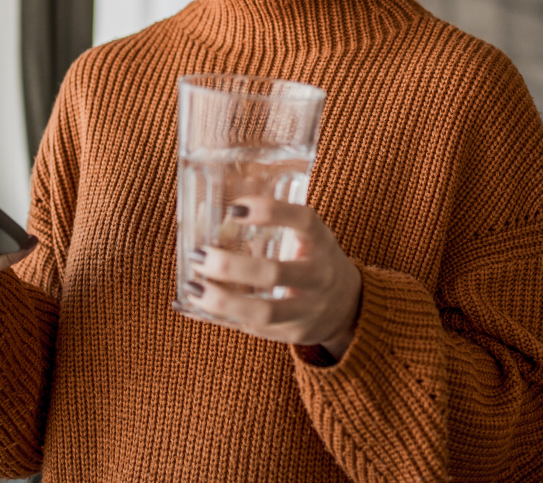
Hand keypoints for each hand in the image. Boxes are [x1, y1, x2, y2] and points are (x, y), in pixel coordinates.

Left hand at [182, 197, 362, 358]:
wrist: (349, 305)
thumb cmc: (314, 259)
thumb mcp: (307, 236)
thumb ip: (273, 224)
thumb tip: (210, 208)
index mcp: (321, 242)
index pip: (303, 221)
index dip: (270, 212)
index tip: (234, 209)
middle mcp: (320, 275)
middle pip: (274, 273)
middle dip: (229, 266)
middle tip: (199, 255)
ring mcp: (310, 309)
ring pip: (264, 311)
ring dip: (222, 301)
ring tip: (193, 287)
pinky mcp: (296, 333)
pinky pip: (256, 328)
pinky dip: (227, 316)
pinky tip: (206, 305)